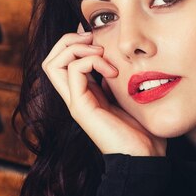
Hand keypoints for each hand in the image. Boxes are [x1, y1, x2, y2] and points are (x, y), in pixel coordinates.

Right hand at [41, 26, 166, 156]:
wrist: (144, 157)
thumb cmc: (142, 130)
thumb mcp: (128, 97)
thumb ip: (116, 81)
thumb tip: (112, 62)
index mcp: (86, 94)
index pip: (63, 61)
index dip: (75, 43)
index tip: (98, 38)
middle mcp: (75, 97)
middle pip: (50, 60)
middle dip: (68, 40)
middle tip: (93, 38)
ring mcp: (75, 102)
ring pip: (52, 63)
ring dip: (76, 47)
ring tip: (100, 51)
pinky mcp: (80, 107)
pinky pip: (73, 71)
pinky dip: (91, 61)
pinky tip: (112, 71)